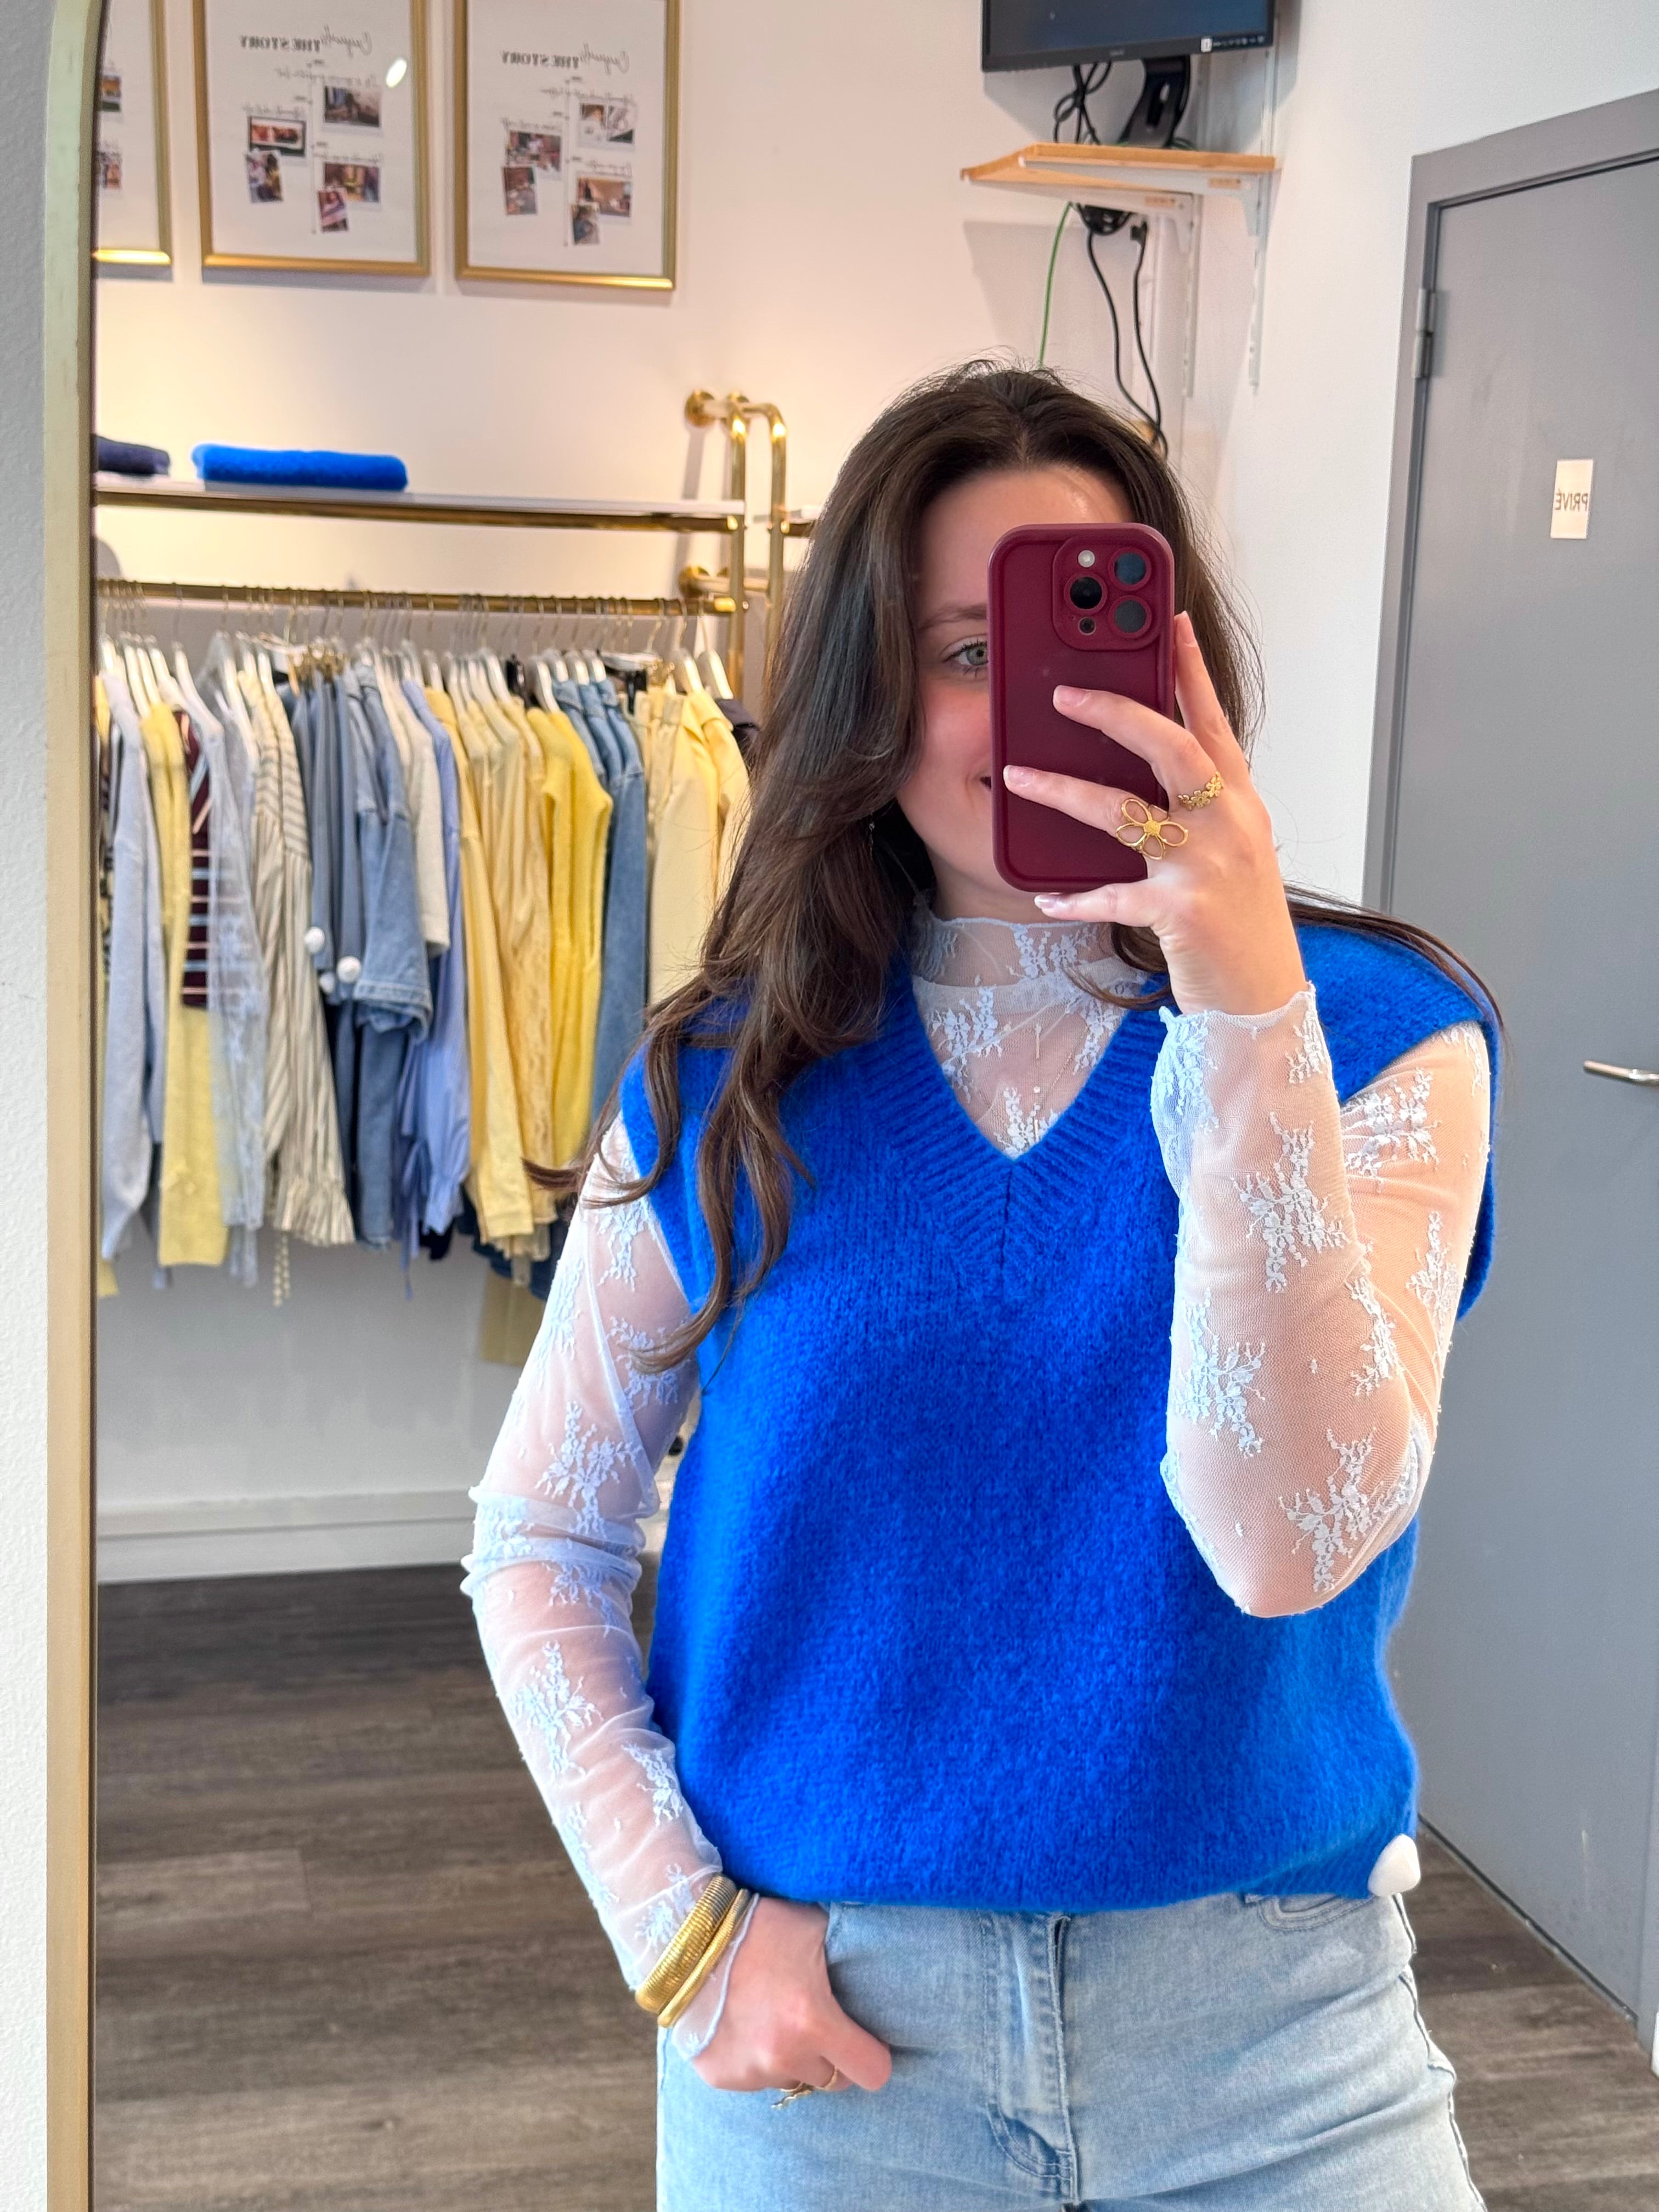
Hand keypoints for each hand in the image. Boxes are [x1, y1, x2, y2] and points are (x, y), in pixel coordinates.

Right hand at [690, 1896, 891, 2094]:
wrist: (683, 1934)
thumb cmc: (756, 1924)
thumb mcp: (813, 1928)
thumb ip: (849, 1955)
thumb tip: (882, 1962)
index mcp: (813, 2022)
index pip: (872, 2072)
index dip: (874, 2056)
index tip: (864, 2039)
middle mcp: (782, 2056)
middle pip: (831, 2079)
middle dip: (830, 2055)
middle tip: (815, 2021)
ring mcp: (749, 2072)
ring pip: (790, 2077)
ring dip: (790, 2055)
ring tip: (772, 2014)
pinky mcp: (720, 2076)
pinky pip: (755, 2077)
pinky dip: (755, 2057)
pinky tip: (744, 2021)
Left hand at [1001, 610, 1305, 1016]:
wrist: (1262, 998)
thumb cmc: (1240, 920)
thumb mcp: (1233, 848)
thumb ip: (1200, 803)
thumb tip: (1151, 761)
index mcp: (1238, 800)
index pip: (1212, 720)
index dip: (1190, 668)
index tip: (1168, 620)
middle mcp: (1227, 822)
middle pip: (1168, 746)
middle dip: (1114, 712)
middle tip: (1064, 694)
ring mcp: (1205, 864)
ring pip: (1125, 812)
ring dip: (1065, 792)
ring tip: (1019, 777)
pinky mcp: (1181, 911)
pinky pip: (1111, 894)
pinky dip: (1074, 896)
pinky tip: (1044, 897)